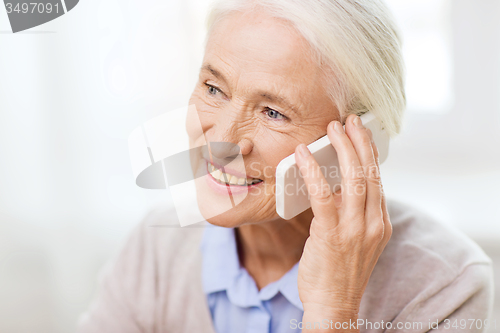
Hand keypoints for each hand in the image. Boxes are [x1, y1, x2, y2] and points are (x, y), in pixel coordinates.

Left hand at [295, 114, 391, 330]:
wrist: (334, 306)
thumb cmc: (339, 272)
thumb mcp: (356, 241)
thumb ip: (353, 215)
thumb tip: (336, 186)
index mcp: (380, 223)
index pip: (378, 180)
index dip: (370, 153)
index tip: (361, 133)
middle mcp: (373, 223)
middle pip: (370, 173)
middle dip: (360, 141)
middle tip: (349, 120)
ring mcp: (356, 230)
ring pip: (353, 179)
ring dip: (343, 148)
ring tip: (332, 128)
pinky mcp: (332, 235)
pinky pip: (323, 195)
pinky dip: (313, 171)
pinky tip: (302, 155)